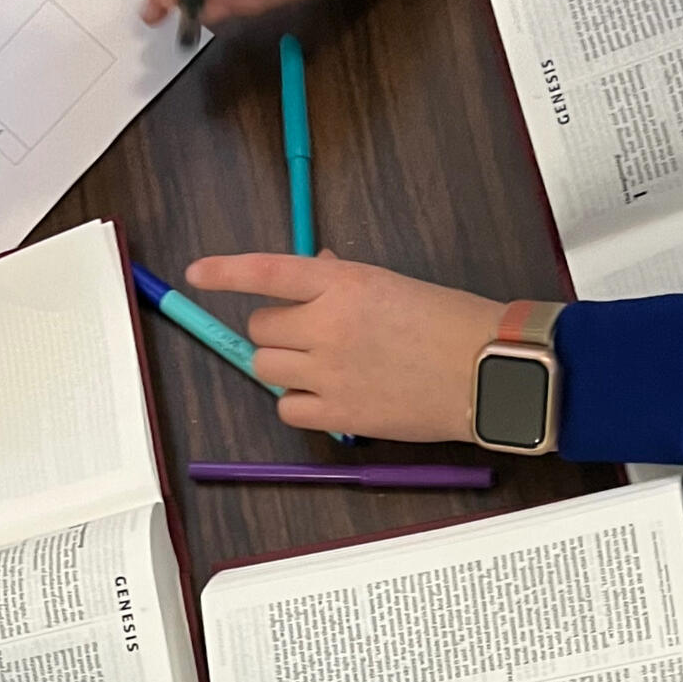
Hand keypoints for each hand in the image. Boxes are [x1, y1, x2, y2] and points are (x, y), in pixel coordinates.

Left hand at [187, 251, 504, 440]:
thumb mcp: (394, 284)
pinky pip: (287, 409)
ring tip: (323, 368)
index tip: (196, 274)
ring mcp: (328, 373)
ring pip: (267, 367)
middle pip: (262, 327)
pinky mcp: (338, 414)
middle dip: (280, 330)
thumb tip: (316, 266)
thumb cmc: (451, 324)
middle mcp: (327, 325)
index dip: (225, 272)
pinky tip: (327, 397)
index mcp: (342, 284)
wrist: (486, 372)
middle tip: (312, 337)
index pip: (266, 272)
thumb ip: (345, 278)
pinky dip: (299, 404)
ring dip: (285, 365)